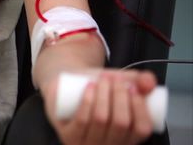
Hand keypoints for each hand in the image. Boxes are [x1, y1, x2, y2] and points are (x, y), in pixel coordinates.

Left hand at [41, 69, 156, 144]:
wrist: (68, 84)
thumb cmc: (100, 89)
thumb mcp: (124, 83)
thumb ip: (144, 80)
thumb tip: (148, 84)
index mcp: (128, 138)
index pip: (142, 129)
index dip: (140, 107)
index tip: (132, 86)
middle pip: (120, 123)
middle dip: (119, 95)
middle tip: (113, 78)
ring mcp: (87, 143)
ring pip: (100, 120)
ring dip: (104, 95)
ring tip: (102, 78)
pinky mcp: (67, 136)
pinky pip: (82, 121)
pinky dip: (88, 101)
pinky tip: (90, 87)